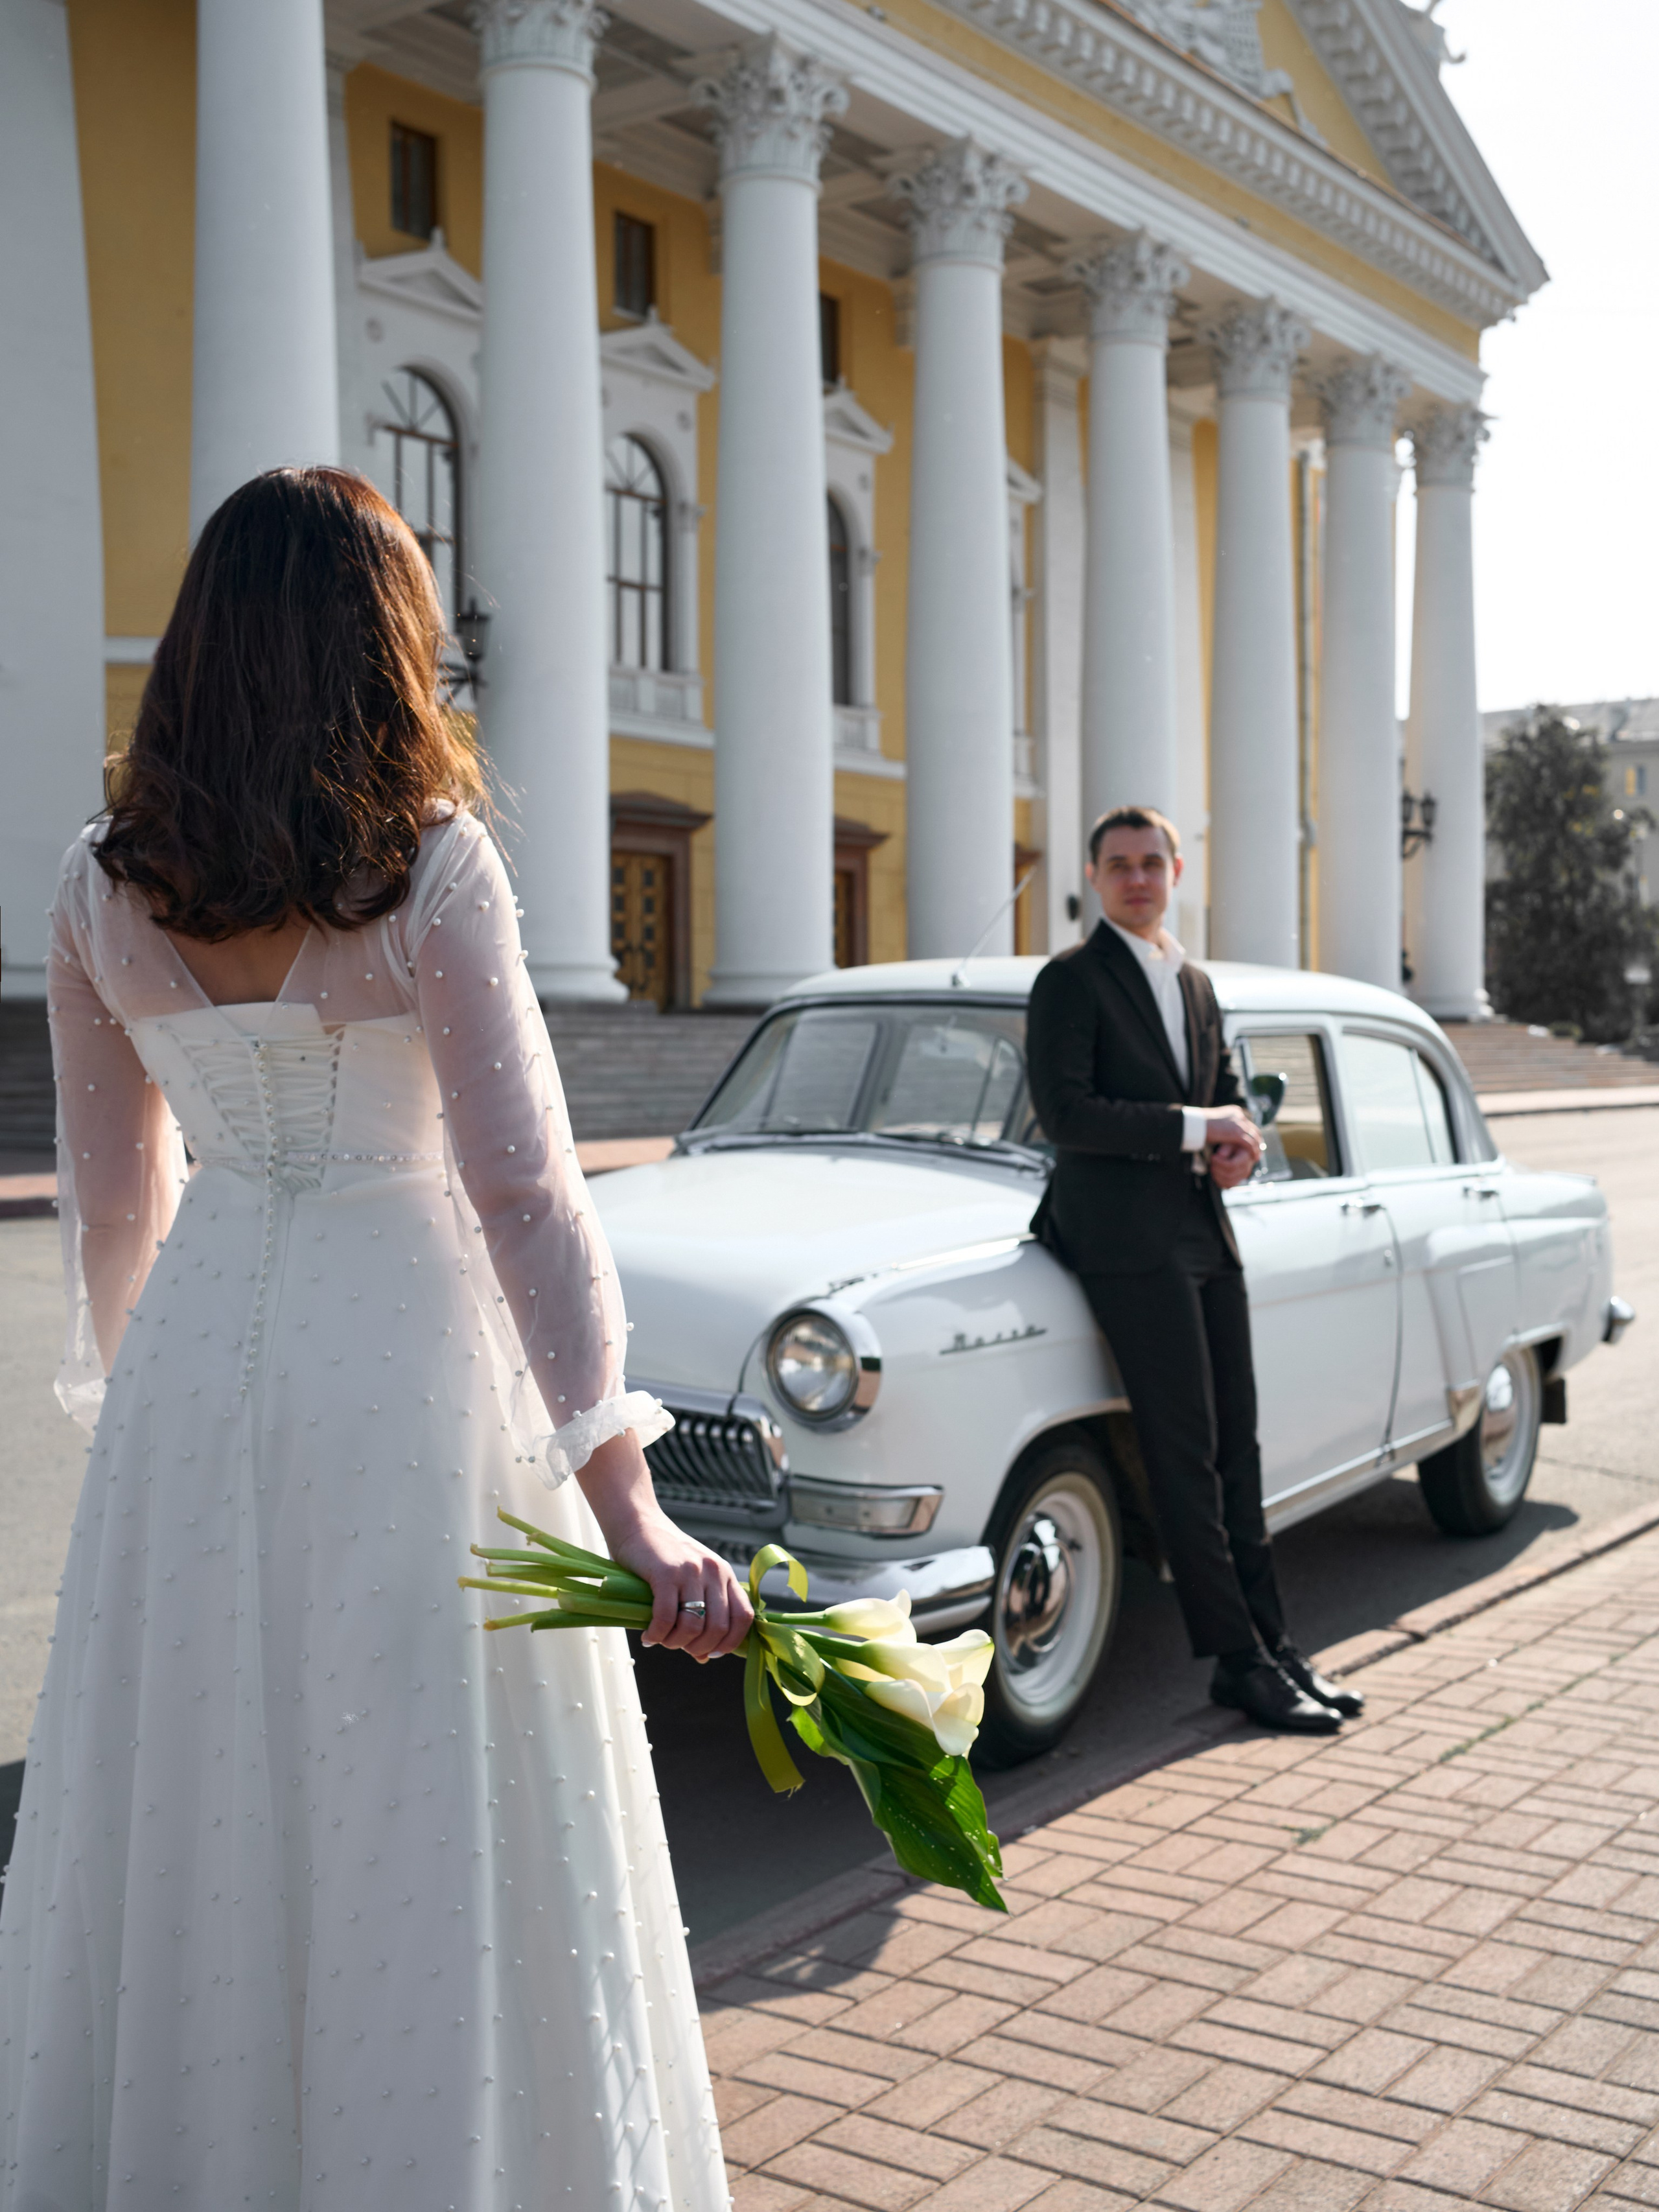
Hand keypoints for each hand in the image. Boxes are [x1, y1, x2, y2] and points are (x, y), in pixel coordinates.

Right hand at [577, 1430, 754, 1660]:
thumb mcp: (691, 1580)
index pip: (744, 1617)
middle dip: (700, 1647)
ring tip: (662, 1640)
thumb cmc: (662, 1557)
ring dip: (676, 1643)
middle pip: (719, 1627)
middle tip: (679, 1648)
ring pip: (694, 1626)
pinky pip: (667, 1617)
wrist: (637, 1523)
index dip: (730, 1642)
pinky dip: (657, 1634)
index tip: (711, 1652)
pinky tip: (649, 1636)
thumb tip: (705, 1658)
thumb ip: (702, 1614)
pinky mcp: (666, 1573)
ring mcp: (691, 1571)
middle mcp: (713, 1572)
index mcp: (724, 1574)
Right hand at [1203, 1104, 1263, 1159]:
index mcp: (1235, 1112)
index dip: (1252, 1133)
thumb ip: (1225, 1126)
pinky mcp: (1236, 1133)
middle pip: (1253, 1129)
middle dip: (1257, 1140)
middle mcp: (1239, 1116)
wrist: (1195, 1124)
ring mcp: (1238, 1124)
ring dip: (1257, 1147)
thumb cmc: (1199, 1125)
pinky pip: (1249, 1143)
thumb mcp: (1216, 1123)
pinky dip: (1252, 1151)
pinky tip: (1253, 1157)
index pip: (1248, 1123)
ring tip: (1257, 1156)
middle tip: (1258, 1150)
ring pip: (1253, 1137)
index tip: (1254, 1142)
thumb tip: (1226, 1134)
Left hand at [1208, 1144, 1256, 1190]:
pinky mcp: (1238, 1180)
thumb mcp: (1231, 1142)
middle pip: (1229, 1175)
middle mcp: (1246, 1169)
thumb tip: (1220, 1155)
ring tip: (1213, 1167)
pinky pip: (1228, 1185)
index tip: (1213, 1157)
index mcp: (1246, 1159)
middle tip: (1212, 1161)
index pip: (1232, 1165)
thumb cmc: (1236, 1145)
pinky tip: (1215, 1173)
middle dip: (1217, 1169)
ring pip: (1228, 1182)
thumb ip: (1226, 1148)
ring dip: (1217, 1176)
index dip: (1220, 1163)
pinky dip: (1219, 1181)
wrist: (1243, 1151)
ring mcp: (1242, 1176)